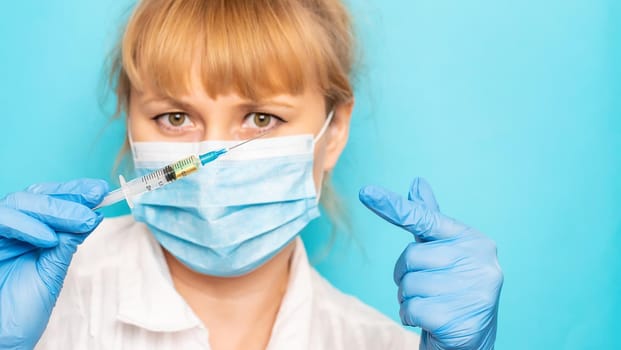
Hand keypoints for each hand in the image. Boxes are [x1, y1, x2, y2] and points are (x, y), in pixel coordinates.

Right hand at [0, 179, 107, 348]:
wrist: (3, 336)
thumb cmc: (22, 309)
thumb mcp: (52, 271)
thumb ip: (67, 243)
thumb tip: (93, 216)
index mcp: (30, 232)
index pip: (50, 200)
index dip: (75, 192)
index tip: (101, 189)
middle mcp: (12, 229)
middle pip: (36, 194)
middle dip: (69, 194)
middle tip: (97, 196)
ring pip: (21, 202)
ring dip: (56, 210)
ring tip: (83, 220)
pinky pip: (3, 220)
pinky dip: (28, 226)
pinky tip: (50, 238)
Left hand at [359, 178, 502, 349]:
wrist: (471, 338)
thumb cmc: (451, 288)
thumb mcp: (441, 252)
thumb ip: (428, 220)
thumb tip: (417, 182)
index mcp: (472, 239)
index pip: (425, 218)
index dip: (393, 205)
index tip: (365, 192)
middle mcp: (478, 260)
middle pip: (410, 256)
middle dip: (406, 274)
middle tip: (424, 287)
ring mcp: (471, 289)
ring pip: (409, 284)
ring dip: (408, 298)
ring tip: (430, 304)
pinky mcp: (459, 317)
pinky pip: (411, 309)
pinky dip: (410, 316)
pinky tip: (428, 320)